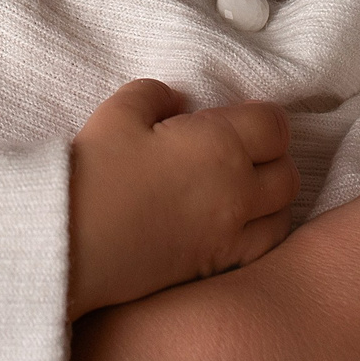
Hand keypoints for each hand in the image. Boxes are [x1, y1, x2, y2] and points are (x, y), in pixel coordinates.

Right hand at [67, 80, 296, 318]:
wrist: (72, 241)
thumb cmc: (96, 170)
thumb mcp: (120, 110)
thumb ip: (157, 95)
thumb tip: (177, 105)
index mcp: (220, 145)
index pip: (274, 126)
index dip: (262, 116)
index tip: (238, 115)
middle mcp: (237, 191)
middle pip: (287, 172)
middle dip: (272, 155)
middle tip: (240, 148)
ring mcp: (230, 234)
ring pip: (283, 213)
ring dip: (272, 195)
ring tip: (243, 186)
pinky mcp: (215, 265)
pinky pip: (263, 248)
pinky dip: (261, 231)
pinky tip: (236, 222)